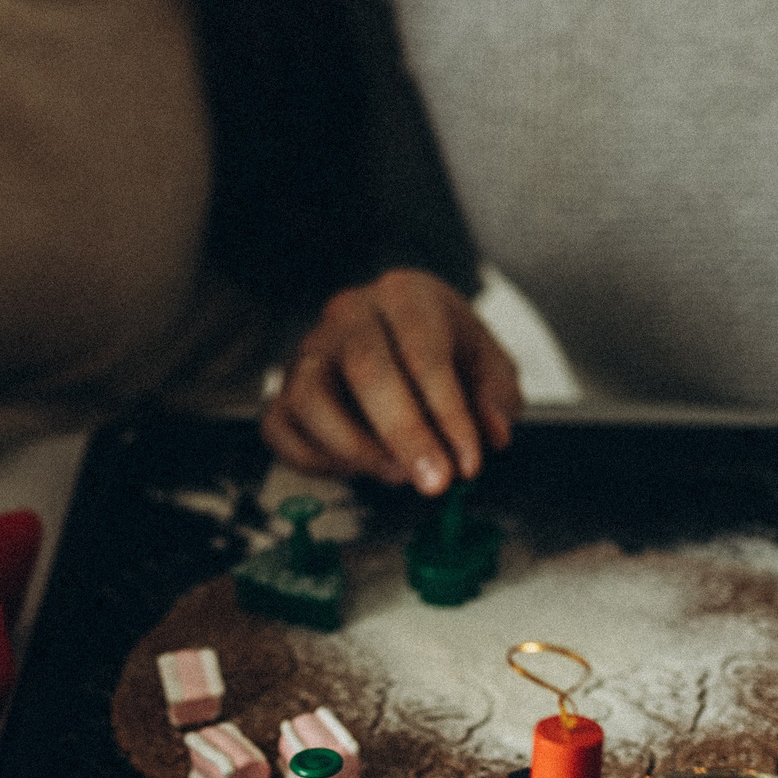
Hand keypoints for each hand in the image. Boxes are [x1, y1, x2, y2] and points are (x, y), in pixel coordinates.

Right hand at [262, 269, 521, 494]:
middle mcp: (348, 314)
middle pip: (365, 368)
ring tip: (397, 475)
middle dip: (404, 434)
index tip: (468, 464)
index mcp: (404, 295)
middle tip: (434, 483)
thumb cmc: (446, 351)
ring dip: (355, 449)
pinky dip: (315, 461)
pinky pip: (280, 429)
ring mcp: (308, 352)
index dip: (447, 414)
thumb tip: (493, 435)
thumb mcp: (489, 366)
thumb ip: (497, 398)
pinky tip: (357, 470)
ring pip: (309, 398)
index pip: (423, 352)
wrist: (401, 340)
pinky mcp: (282, 390)